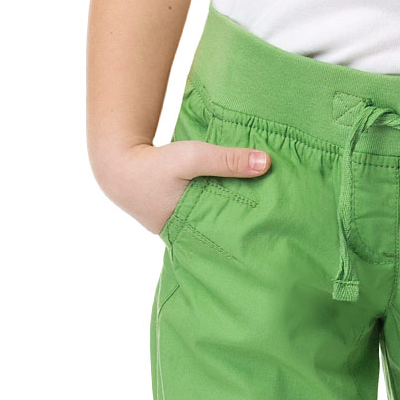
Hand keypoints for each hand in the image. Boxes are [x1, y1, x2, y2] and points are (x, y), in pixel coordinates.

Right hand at [94, 140, 270, 234]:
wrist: (118, 167)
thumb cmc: (155, 164)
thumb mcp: (192, 157)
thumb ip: (227, 160)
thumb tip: (267, 163)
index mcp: (193, 231)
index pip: (231, 241)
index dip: (254, 241)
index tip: (279, 242)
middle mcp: (190, 238)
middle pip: (227, 238)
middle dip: (248, 237)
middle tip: (281, 239)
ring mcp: (185, 233)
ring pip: (218, 231)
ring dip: (236, 225)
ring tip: (269, 228)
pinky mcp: (183, 222)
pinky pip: (209, 221)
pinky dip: (223, 215)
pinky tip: (245, 213)